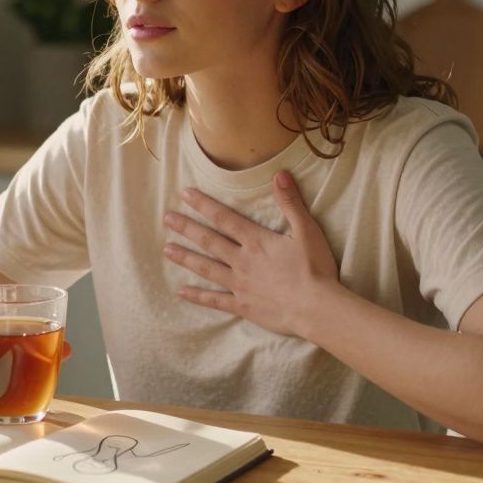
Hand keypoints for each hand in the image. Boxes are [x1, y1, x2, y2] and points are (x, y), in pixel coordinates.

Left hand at [163, 170, 340, 336]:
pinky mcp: (243, 306)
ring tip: (166, 250)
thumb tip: (279, 174)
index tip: (185, 194)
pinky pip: (215, 300)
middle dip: (187, 228)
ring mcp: (240, 284)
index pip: (224, 218)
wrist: (316, 308)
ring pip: (206, 268)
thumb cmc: (315, 269)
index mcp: (256, 241)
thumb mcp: (307, 231)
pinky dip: (198, 296)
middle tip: (166, 218)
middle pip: (209, 241)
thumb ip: (291, 202)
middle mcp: (242, 260)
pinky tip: (181, 292)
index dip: (204, 205)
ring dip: (186, 258)